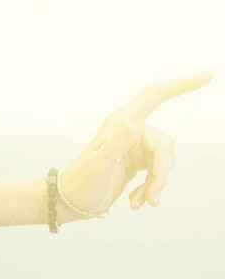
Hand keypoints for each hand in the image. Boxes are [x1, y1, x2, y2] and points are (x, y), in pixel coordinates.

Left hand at [59, 72, 210, 216]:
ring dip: (155, 184)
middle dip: (161, 173)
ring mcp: (136, 146)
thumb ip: (115, 144)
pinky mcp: (139, 161)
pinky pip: (158, 172)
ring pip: (164, 161)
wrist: (72, 202)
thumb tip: (131, 124)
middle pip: (164, 145)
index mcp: (122, 122)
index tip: (208, 75)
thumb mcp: (98, 164)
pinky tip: (136, 202)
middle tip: (152, 198)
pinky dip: (150, 188)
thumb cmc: (81, 182)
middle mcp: (131, 130)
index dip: (182, 85)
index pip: (156, 96)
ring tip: (139, 203)